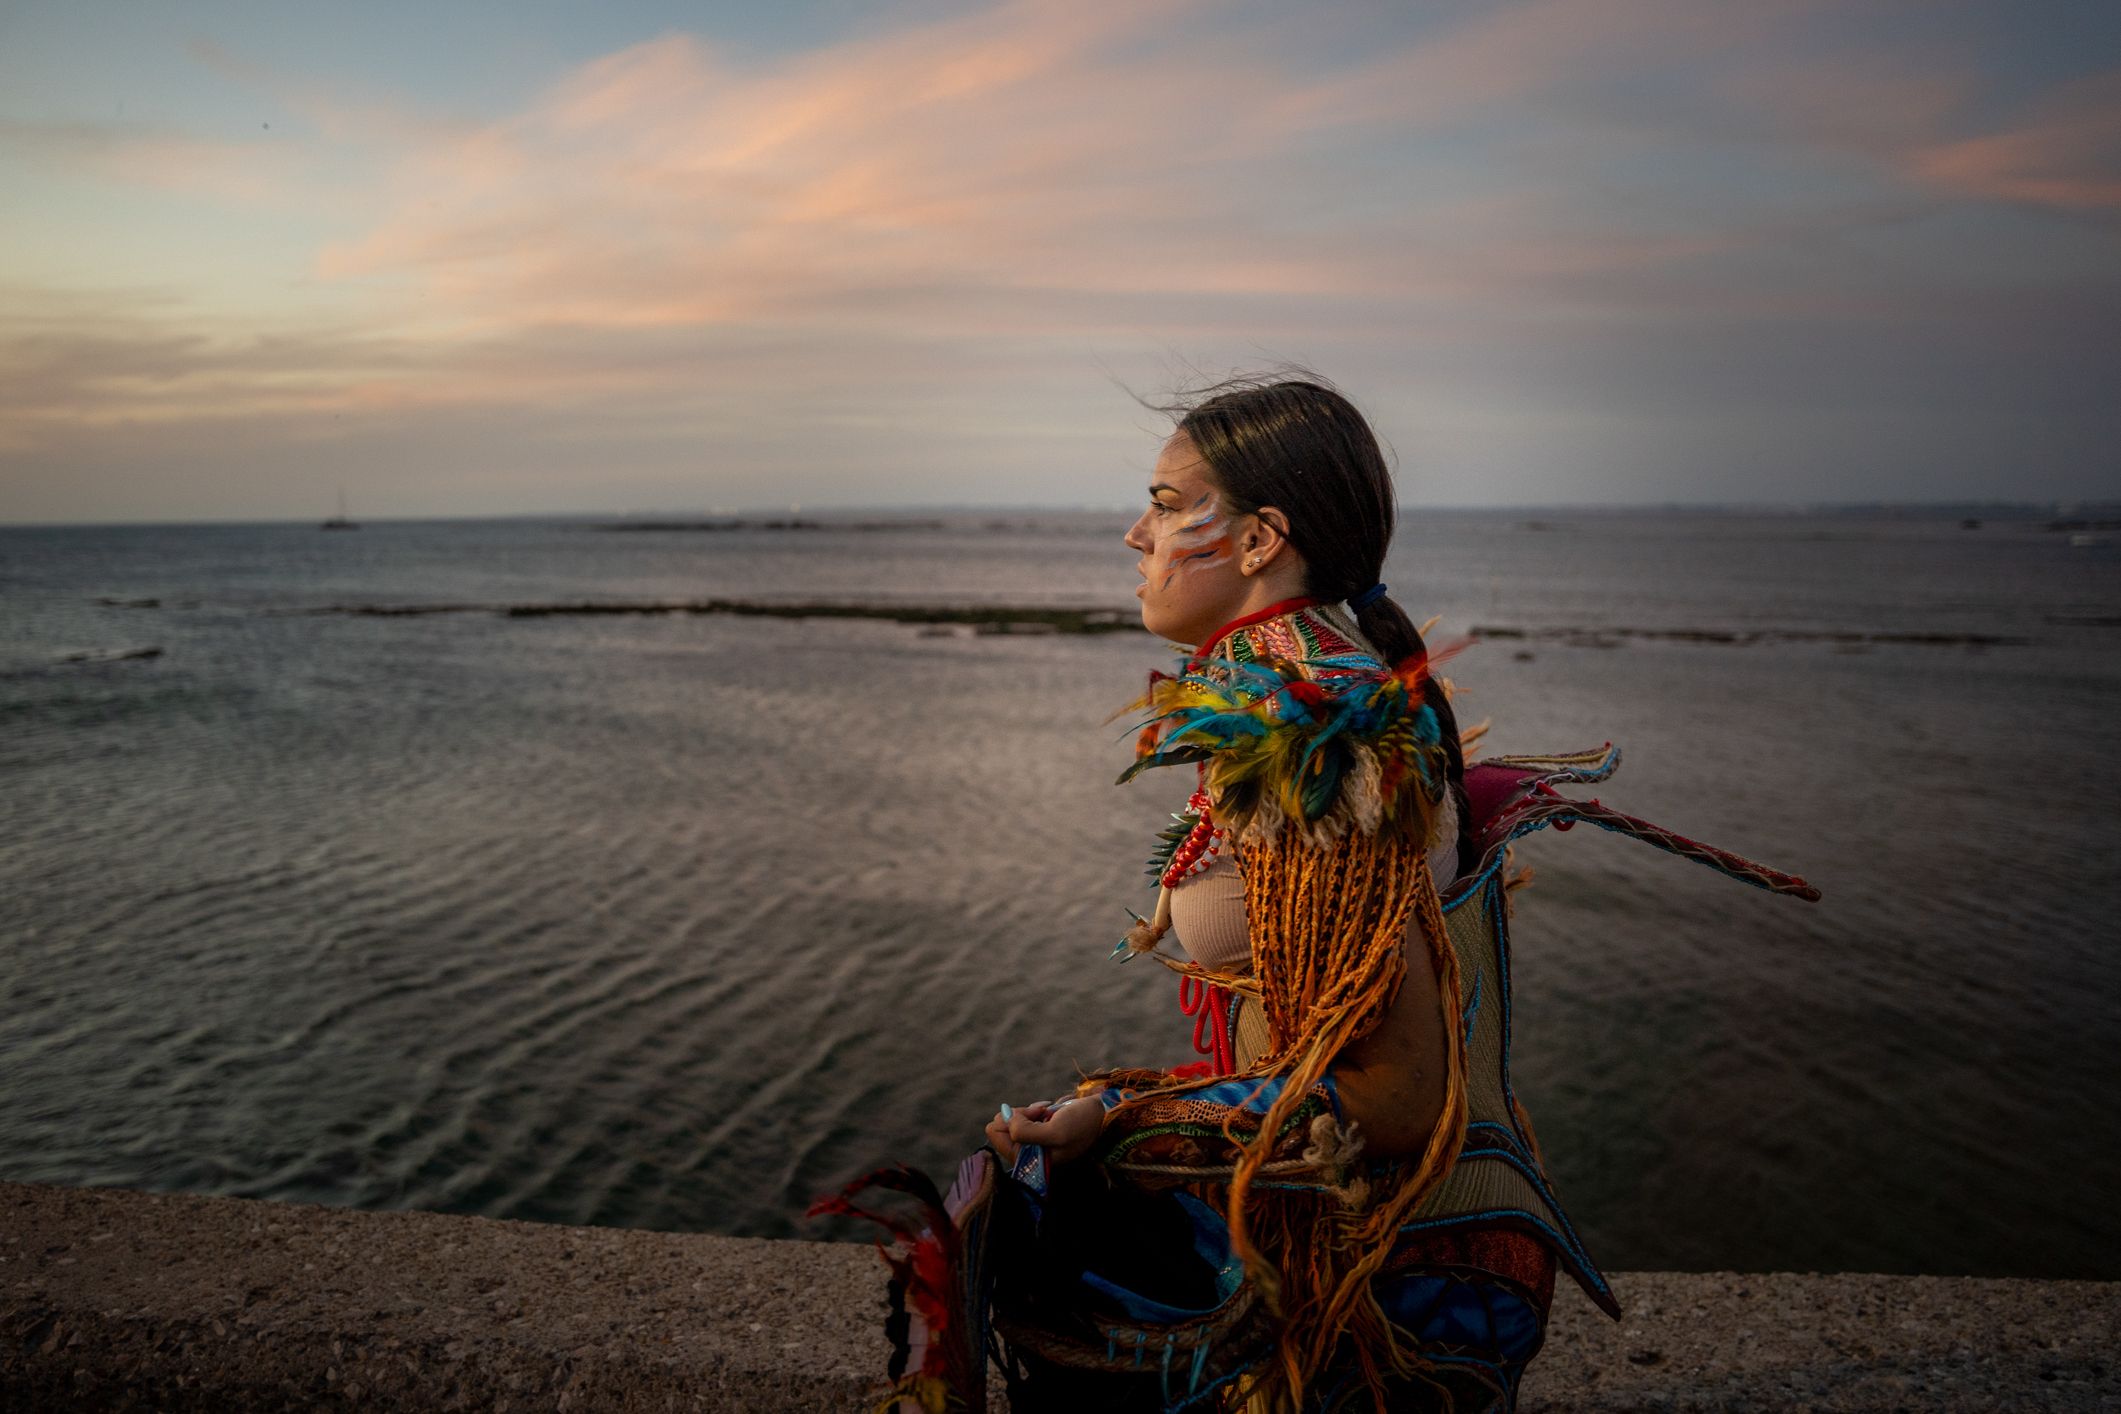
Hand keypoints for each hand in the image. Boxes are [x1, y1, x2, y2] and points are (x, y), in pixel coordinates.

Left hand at [983, 1095, 1104, 1166]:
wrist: (1104, 1114)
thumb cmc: (1083, 1124)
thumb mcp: (1055, 1132)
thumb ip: (1025, 1131)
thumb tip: (1005, 1118)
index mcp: (1027, 1161)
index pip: (995, 1134)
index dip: (1012, 1120)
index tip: (1035, 1118)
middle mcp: (1026, 1154)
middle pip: (1001, 1125)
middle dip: (1020, 1115)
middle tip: (1042, 1114)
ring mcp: (1032, 1142)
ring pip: (1011, 1118)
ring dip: (1029, 1111)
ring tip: (1048, 1113)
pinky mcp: (1038, 1131)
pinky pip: (1023, 1115)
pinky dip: (1034, 1109)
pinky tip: (1049, 1110)